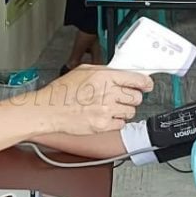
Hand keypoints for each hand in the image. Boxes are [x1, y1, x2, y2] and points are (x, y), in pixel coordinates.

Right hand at [35, 65, 151, 134]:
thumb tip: (121, 72)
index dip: (145, 83)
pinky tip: (105, 116)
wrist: (48, 111)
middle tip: (122, 97)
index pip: (136, 79)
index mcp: (104, 76)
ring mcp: (106, 110)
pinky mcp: (103, 125)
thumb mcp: (83, 71)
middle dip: (132, 97)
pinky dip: (116, 122)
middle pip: (137, 97)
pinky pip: (121, 124)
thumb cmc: (61, 92)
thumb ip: (105, 71)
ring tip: (110, 107)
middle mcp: (107, 93)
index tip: (147, 85)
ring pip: (131, 111)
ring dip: (124, 110)